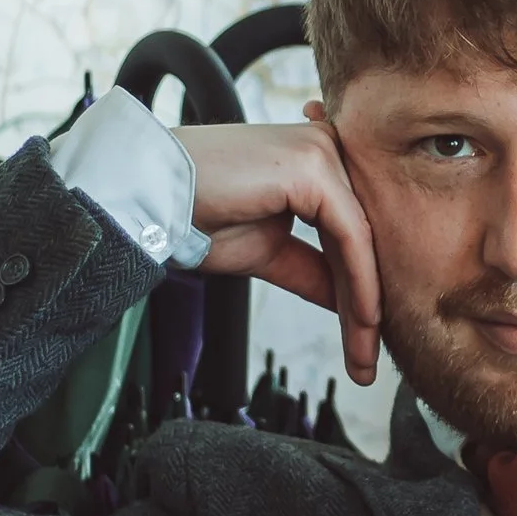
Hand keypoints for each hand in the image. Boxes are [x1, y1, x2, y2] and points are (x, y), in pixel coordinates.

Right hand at [178, 114, 382, 385]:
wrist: (150, 197)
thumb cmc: (197, 215)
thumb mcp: (267, 251)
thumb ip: (313, 270)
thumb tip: (353, 305)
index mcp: (316, 162)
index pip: (351, 236)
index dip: (359, 294)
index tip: (361, 346)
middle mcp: (326, 149)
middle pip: (360, 240)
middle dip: (366, 308)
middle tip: (366, 366)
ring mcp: (322, 152)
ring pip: (361, 241)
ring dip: (366, 307)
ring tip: (363, 358)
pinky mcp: (313, 165)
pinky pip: (350, 235)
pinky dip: (360, 283)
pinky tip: (362, 320)